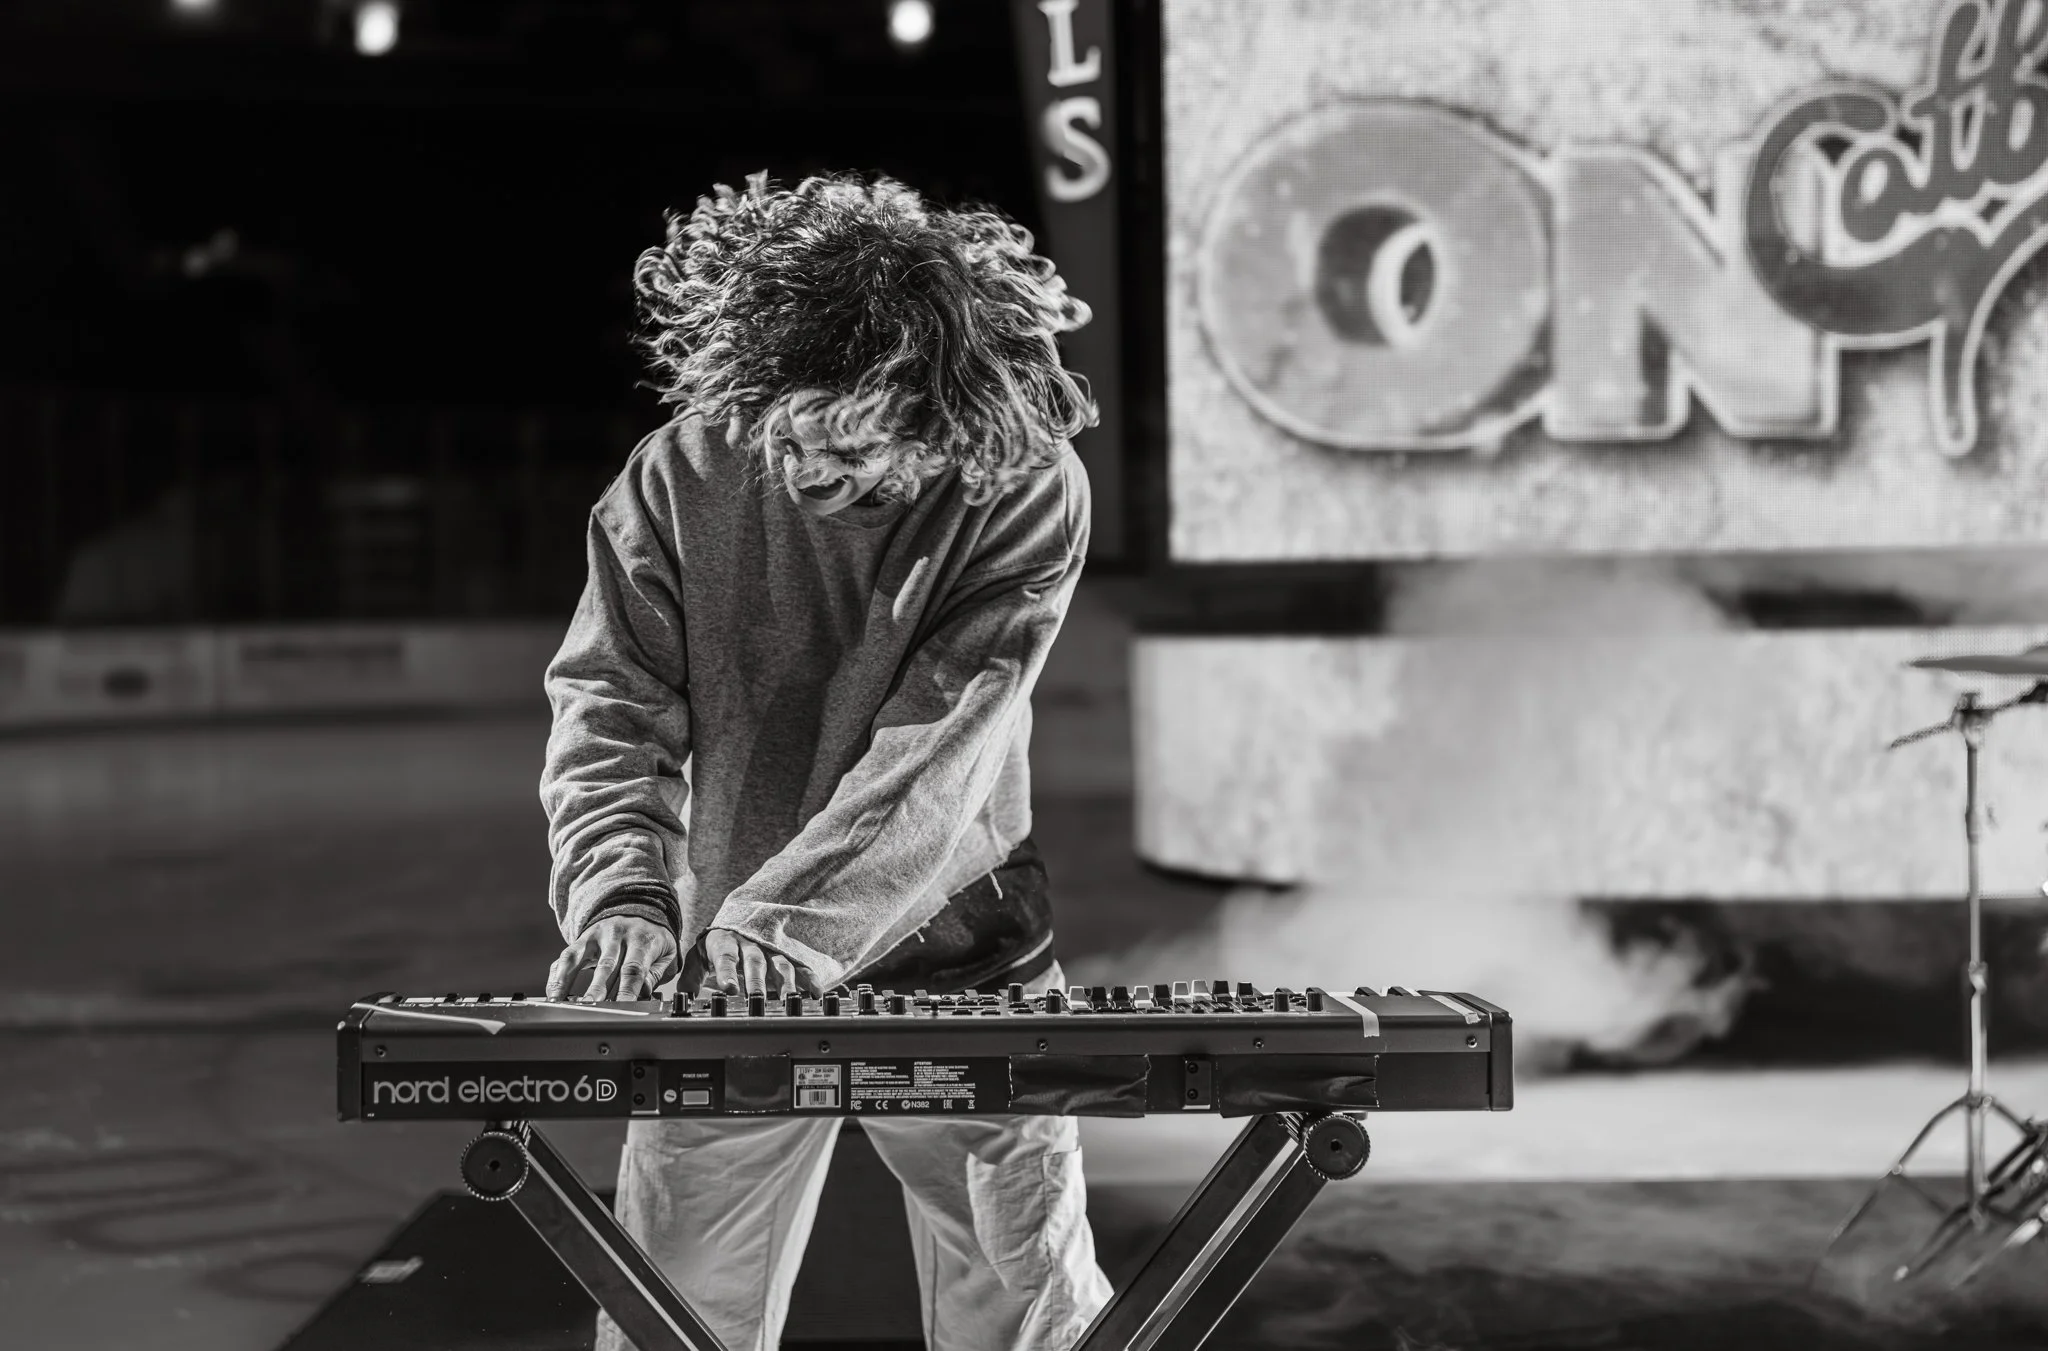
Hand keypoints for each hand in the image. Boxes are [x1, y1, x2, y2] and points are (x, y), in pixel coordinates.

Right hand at [548, 916, 677, 1001]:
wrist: (641, 907)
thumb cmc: (653, 939)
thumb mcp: (666, 953)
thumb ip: (656, 974)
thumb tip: (643, 993)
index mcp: (642, 940)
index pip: (634, 968)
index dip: (627, 990)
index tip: (622, 1009)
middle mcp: (618, 935)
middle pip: (605, 965)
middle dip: (597, 989)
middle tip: (590, 1008)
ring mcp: (597, 935)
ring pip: (579, 958)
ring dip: (567, 981)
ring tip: (559, 1002)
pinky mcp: (582, 938)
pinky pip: (566, 956)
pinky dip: (557, 975)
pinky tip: (553, 993)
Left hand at [700, 927, 815, 997]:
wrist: (741, 921)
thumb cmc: (718, 944)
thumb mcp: (700, 956)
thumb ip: (691, 978)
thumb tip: (683, 999)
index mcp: (725, 943)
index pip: (724, 957)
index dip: (726, 972)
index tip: (728, 988)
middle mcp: (750, 944)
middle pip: (754, 962)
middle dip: (756, 981)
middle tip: (756, 999)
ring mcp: (771, 949)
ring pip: (779, 965)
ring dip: (785, 983)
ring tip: (788, 1001)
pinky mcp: (786, 955)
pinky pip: (799, 966)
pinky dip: (809, 979)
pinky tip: (815, 993)